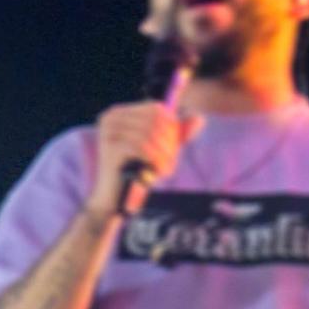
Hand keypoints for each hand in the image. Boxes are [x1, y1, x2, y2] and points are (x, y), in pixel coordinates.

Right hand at [86, 101, 204, 217]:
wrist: (114, 199)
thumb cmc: (137, 172)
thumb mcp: (159, 149)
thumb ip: (177, 134)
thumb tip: (199, 118)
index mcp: (120, 112)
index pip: (155, 108)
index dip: (171, 126)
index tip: (174, 148)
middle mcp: (111, 117)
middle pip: (153, 120)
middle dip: (168, 142)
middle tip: (172, 161)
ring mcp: (108, 131)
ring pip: (148, 134)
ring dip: (163, 153)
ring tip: (167, 169)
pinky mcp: (109, 148)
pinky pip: (141, 147)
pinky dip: (155, 160)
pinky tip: (159, 172)